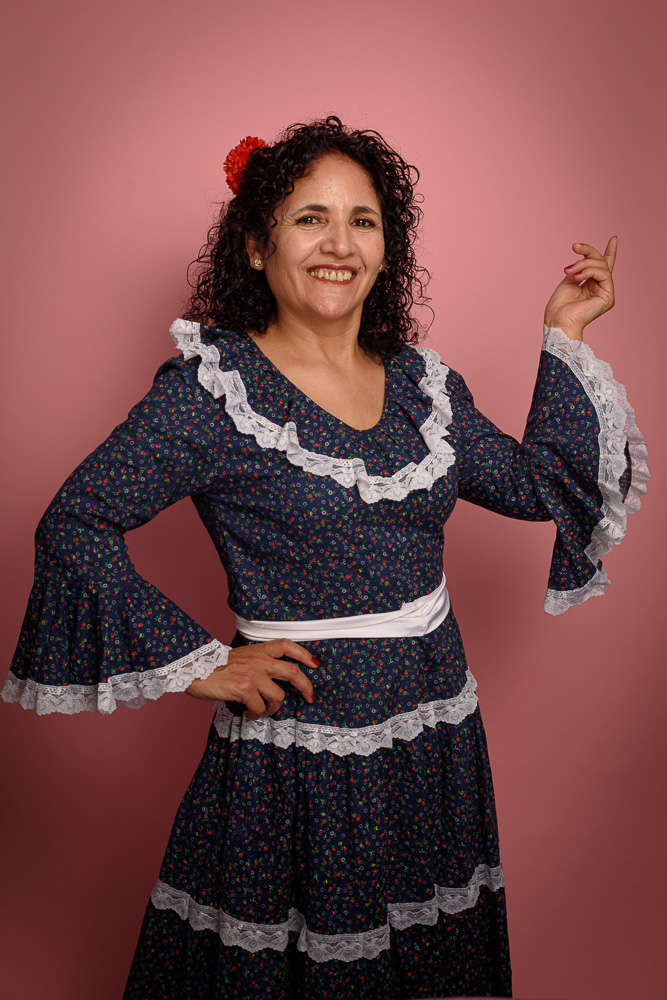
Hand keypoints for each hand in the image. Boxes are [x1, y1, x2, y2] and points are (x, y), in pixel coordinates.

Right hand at [185, 638, 319, 720]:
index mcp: (258, 651)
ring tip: (261, 711)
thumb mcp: (239, 657)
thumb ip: (255, 664)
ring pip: (278, 696)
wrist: (192, 667)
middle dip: (306, 687)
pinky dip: (256, 714)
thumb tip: (270, 681)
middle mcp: (258, 661)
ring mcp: (253, 674)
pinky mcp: (244, 688)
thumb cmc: (213, 666)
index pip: (286, 645)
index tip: (315, 663)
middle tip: (309, 698)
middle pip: (293, 672)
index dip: (304, 654)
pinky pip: (260, 707)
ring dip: (272, 709)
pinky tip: (248, 714)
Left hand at [543, 237, 616, 339]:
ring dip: (584, 263)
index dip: (609, 252)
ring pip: (602, 266)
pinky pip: (603, 274)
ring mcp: (606, 293)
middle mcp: (601, 289)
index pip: (603, 266)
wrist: (558, 322)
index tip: (614, 238)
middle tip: (574, 246)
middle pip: (601, 262)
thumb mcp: (569, 281)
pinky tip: (577, 276)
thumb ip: (579, 269)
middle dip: (588, 252)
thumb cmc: (559, 307)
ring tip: (569, 270)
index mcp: (592, 286)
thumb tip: (584, 260)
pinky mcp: (608, 297)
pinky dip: (589, 271)